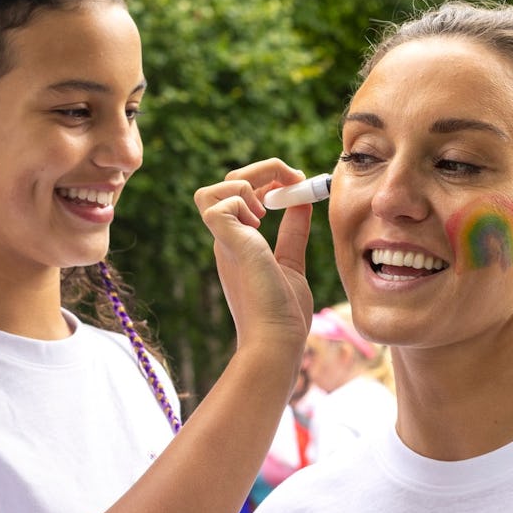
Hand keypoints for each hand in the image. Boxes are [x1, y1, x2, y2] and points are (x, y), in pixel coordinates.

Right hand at [193, 158, 313, 355]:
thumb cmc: (284, 314)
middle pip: (226, 183)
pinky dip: (241, 199)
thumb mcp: (291, 261)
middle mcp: (226, 240)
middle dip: (262, 170)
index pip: (240, 195)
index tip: (296, 184)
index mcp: (239, 243)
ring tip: (267, 206)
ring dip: (244, 183)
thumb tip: (302, 201)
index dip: (268, 179)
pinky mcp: (227, 244)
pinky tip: (259, 222)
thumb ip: (293, 232)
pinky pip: (216, 202)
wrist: (277, 341)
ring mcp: (223, 242)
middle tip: (292, 179)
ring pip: (209, 191)